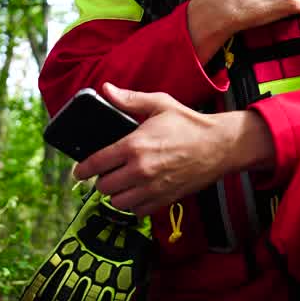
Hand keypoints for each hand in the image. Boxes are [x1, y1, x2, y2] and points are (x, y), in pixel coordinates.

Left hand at [73, 84, 273, 215]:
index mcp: (134, 145)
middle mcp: (140, 170)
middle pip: (104, 186)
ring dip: (117, 194)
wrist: (220, 146)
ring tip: (122, 183)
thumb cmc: (190, 123)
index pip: (96, 163)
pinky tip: (138, 192)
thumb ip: (130, 99)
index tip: (79, 170)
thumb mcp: (160, 104)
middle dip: (102, 180)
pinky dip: (134, 204)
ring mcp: (152, 188)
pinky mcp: (165, 200)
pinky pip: (137, 211)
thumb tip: (105, 89)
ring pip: (118, 202)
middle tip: (108, 172)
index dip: (82, 169)